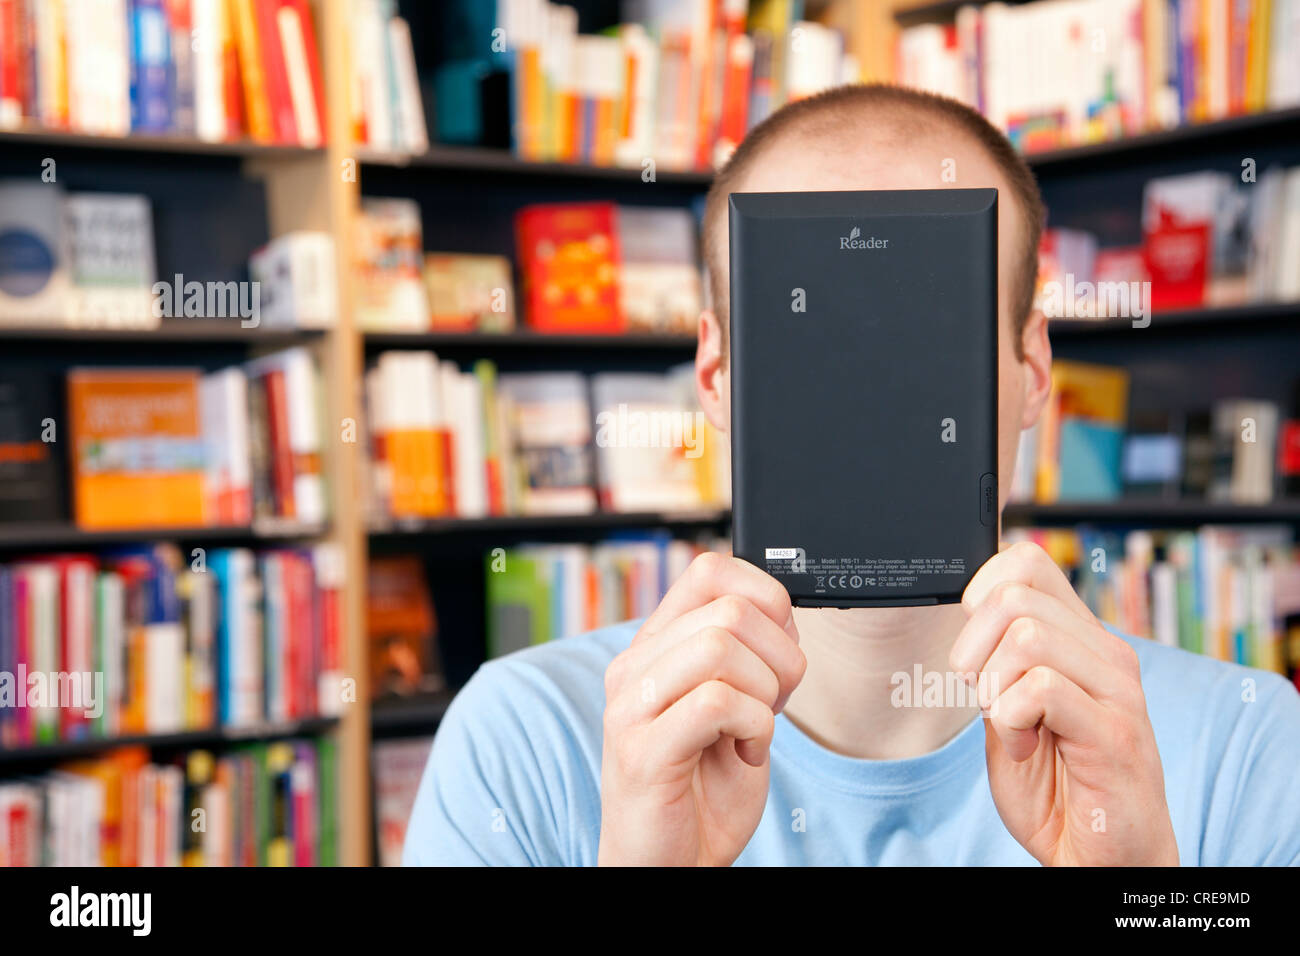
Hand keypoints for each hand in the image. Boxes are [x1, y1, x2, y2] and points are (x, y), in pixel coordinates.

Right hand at [597, 552, 805, 865]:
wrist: (669, 862)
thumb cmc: (702, 787)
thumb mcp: (732, 706)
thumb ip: (746, 656)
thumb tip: (784, 611)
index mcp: (655, 646)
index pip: (710, 570)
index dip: (766, 597)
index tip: (778, 648)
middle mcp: (635, 666)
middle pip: (730, 609)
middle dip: (781, 656)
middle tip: (774, 702)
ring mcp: (633, 707)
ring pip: (722, 648)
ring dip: (766, 693)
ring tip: (756, 728)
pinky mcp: (643, 751)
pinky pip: (719, 703)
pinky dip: (755, 727)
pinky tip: (745, 751)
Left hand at [951, 542, 1178, 865]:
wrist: (1104, 858)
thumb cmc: (1058, 786)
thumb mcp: (1010, 711)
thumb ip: (997, 664)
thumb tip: (968, 611)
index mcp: (1082, 641)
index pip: (1026, 562)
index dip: (979, 593)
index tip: (976, 652)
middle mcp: (1106, 655)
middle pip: (1014, 595)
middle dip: (973, 650)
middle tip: (986, 697)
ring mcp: (1116, 692)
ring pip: (1026, 637)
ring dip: (993, 689)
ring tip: (1010, 727)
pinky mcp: (1114, 733)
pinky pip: (1040, 689)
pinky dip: (1009, 722)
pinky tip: (1025, 748)